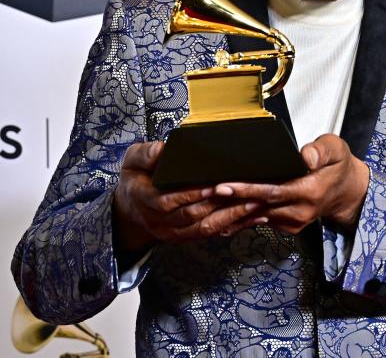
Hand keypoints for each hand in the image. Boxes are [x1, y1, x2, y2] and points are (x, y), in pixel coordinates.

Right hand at [113, 141, 266, 251]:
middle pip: (193, 216)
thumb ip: (146, 154)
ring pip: (205, 228)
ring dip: (232, 217)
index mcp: (145, 200)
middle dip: (221, 205)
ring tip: (255, 204)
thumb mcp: (132, 161)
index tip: (214, 186)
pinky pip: (212, 235)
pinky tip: (254, 217)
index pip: (169, 201)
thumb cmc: (135, 180)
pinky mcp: (186, 237)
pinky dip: (235, 226)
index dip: (192, 195)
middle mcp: (160, 220)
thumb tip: (164, 148)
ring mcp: (173, 232)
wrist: (129, 210)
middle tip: (246, 192)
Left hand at [213, 134, 370, 234]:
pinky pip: (260, 221)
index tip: (226, 185)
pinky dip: (240, 218)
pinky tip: (220, 214)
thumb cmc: (338, 167)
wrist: (346, 192)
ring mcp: (293, 221)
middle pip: (259, 205)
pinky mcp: (287, 226)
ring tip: (206, 204)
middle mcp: (300, 210)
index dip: (248, 189)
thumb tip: (306, 156)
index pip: (273, 191)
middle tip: (206, 193)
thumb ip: (321, 151)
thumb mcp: (336, 150)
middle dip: (230, 200)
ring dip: (231, 212)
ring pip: (257, 216)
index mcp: (310, 190)